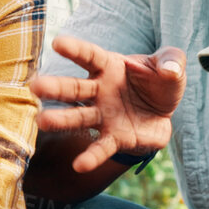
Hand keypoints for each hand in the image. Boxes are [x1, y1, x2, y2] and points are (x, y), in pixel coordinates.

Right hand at [31, 37, 184, 171]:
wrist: (164, 114)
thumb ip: (173, 61)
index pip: (89, 55)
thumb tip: (169, 70)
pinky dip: (92, 157)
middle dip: (55, 87)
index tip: (57, 42)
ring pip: (79, 116)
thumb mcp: (172, 66)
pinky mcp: (115, 138)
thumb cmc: (161, 82)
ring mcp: (104, 115)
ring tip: (42, 121)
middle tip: (35, 86)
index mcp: (110, 66)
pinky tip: (79, 166)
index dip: (74, 48)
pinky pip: (101, 147)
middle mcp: (100, 90)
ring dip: (61, 120)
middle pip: (74, 87)